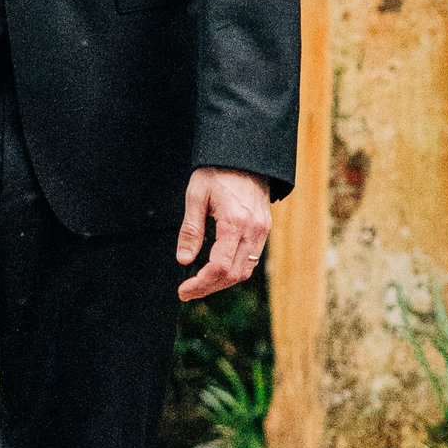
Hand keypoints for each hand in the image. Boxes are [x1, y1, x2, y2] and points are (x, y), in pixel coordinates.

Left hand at [177, 166, 270, 301]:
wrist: (245, 155)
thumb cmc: (216, 172)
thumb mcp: (196, 196)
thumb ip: (191, 230)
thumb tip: (184, 260)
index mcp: (235, 222)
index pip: (220, 267)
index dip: (200, 284)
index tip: (183, 290)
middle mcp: (253, 230)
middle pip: (233, 275)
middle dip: (209, 288)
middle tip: (187, 292)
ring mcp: (262, 231)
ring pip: (245, 271)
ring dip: (222, 282)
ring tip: (200, 284)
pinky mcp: (264, 229)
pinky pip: (251, 260)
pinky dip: (234, 270)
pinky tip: (217, 269)